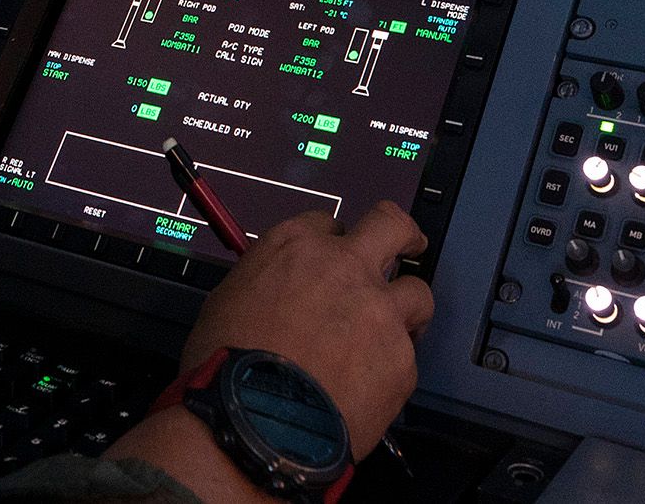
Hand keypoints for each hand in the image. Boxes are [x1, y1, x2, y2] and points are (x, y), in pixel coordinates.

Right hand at [108, 202, 430, 494]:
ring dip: (405, 310)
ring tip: (390, 336)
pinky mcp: (401, 358)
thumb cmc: (226, 365)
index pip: (329, 224)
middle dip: (403, 234)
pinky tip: (368, 388)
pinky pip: (407, 356)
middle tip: (407, 247)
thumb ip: (266, 281)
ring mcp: (379, 310)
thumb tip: (278, 292)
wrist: (254, 420)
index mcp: (295, 246)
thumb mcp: (228, 299)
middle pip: (393, 226)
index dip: (333, 243)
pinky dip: (391, 368)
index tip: (334, 261)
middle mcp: (345, 266)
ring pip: (418, 293)